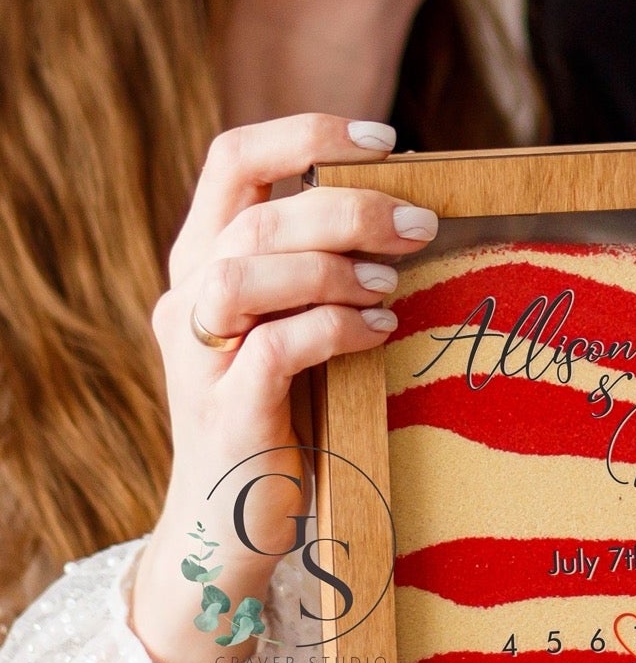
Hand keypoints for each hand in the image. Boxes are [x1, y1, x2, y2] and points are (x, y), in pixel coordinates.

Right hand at [130, 114, 437, 662]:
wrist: (230, 530)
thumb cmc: (284, 416)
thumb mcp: (296, 325)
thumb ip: (322, 268)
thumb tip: (410, 208)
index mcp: (203, 262)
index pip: (230, 160)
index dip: (303, 132)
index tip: (383, 140)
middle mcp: (189, 302)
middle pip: (254, 218)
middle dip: (346, 207)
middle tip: (418, 225)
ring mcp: (200, 361)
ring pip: (245, 273)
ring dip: (331, 266)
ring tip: (391, 284)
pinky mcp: (225, 416)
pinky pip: (274, 348)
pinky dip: (335, 327)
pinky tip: (380, 330)